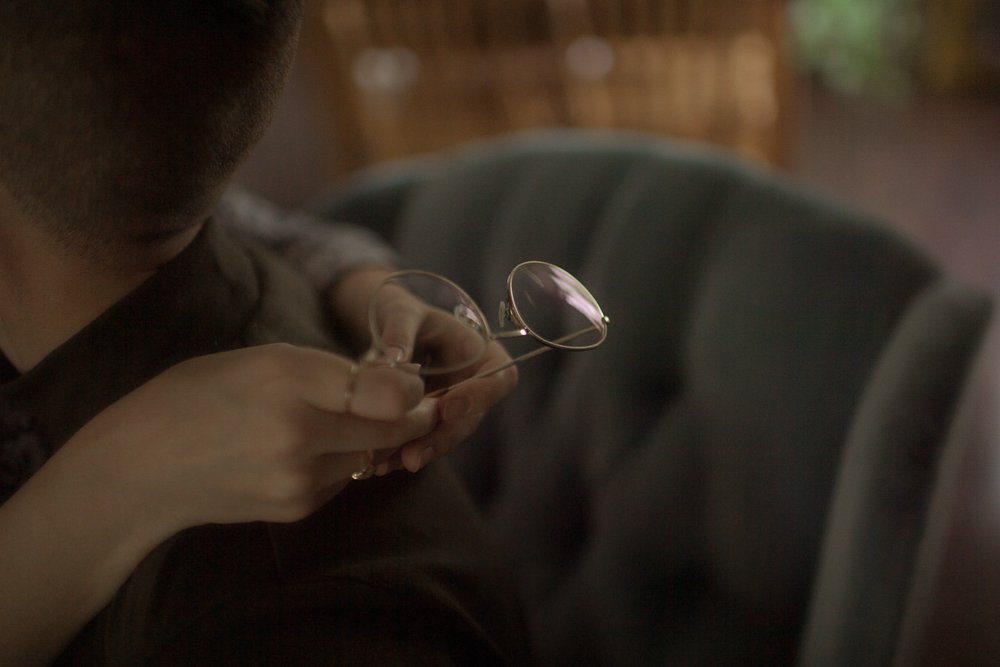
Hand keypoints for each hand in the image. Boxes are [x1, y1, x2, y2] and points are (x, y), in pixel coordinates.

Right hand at [58, 343, 435, 532]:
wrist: (141, 469)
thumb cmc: (196, 397)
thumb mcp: (261, 359)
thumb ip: (330, 371)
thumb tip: (399, 385)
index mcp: (286, 377)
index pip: (390, 393)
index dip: (411, 388)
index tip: (409, 381)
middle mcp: (298, 431)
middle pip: (393, 429)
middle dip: (411, 416)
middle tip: (415, 405)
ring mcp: (298, 477)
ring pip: (371, 454)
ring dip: (373, 439)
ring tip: (339, 421)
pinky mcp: (296, 507)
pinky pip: (344, 479)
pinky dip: (341, 462)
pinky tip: (308, 450)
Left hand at [333, 267, 517, 475]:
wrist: (384, 325)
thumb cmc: (401, 309)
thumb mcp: (401, 311)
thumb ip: (399, 332)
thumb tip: (391, 362)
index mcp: (483, 351)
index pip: (499, 379)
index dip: (479, 397)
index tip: (448, 408)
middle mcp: (473, 384)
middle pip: (471, 417)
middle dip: (442, 437)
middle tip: (413, 455)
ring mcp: (453, 405)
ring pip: (445, 435)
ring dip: (420, 451)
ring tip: (389, 464)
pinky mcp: (429, 421)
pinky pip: (423, 439)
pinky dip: (403, 451)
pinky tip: (379, 464)